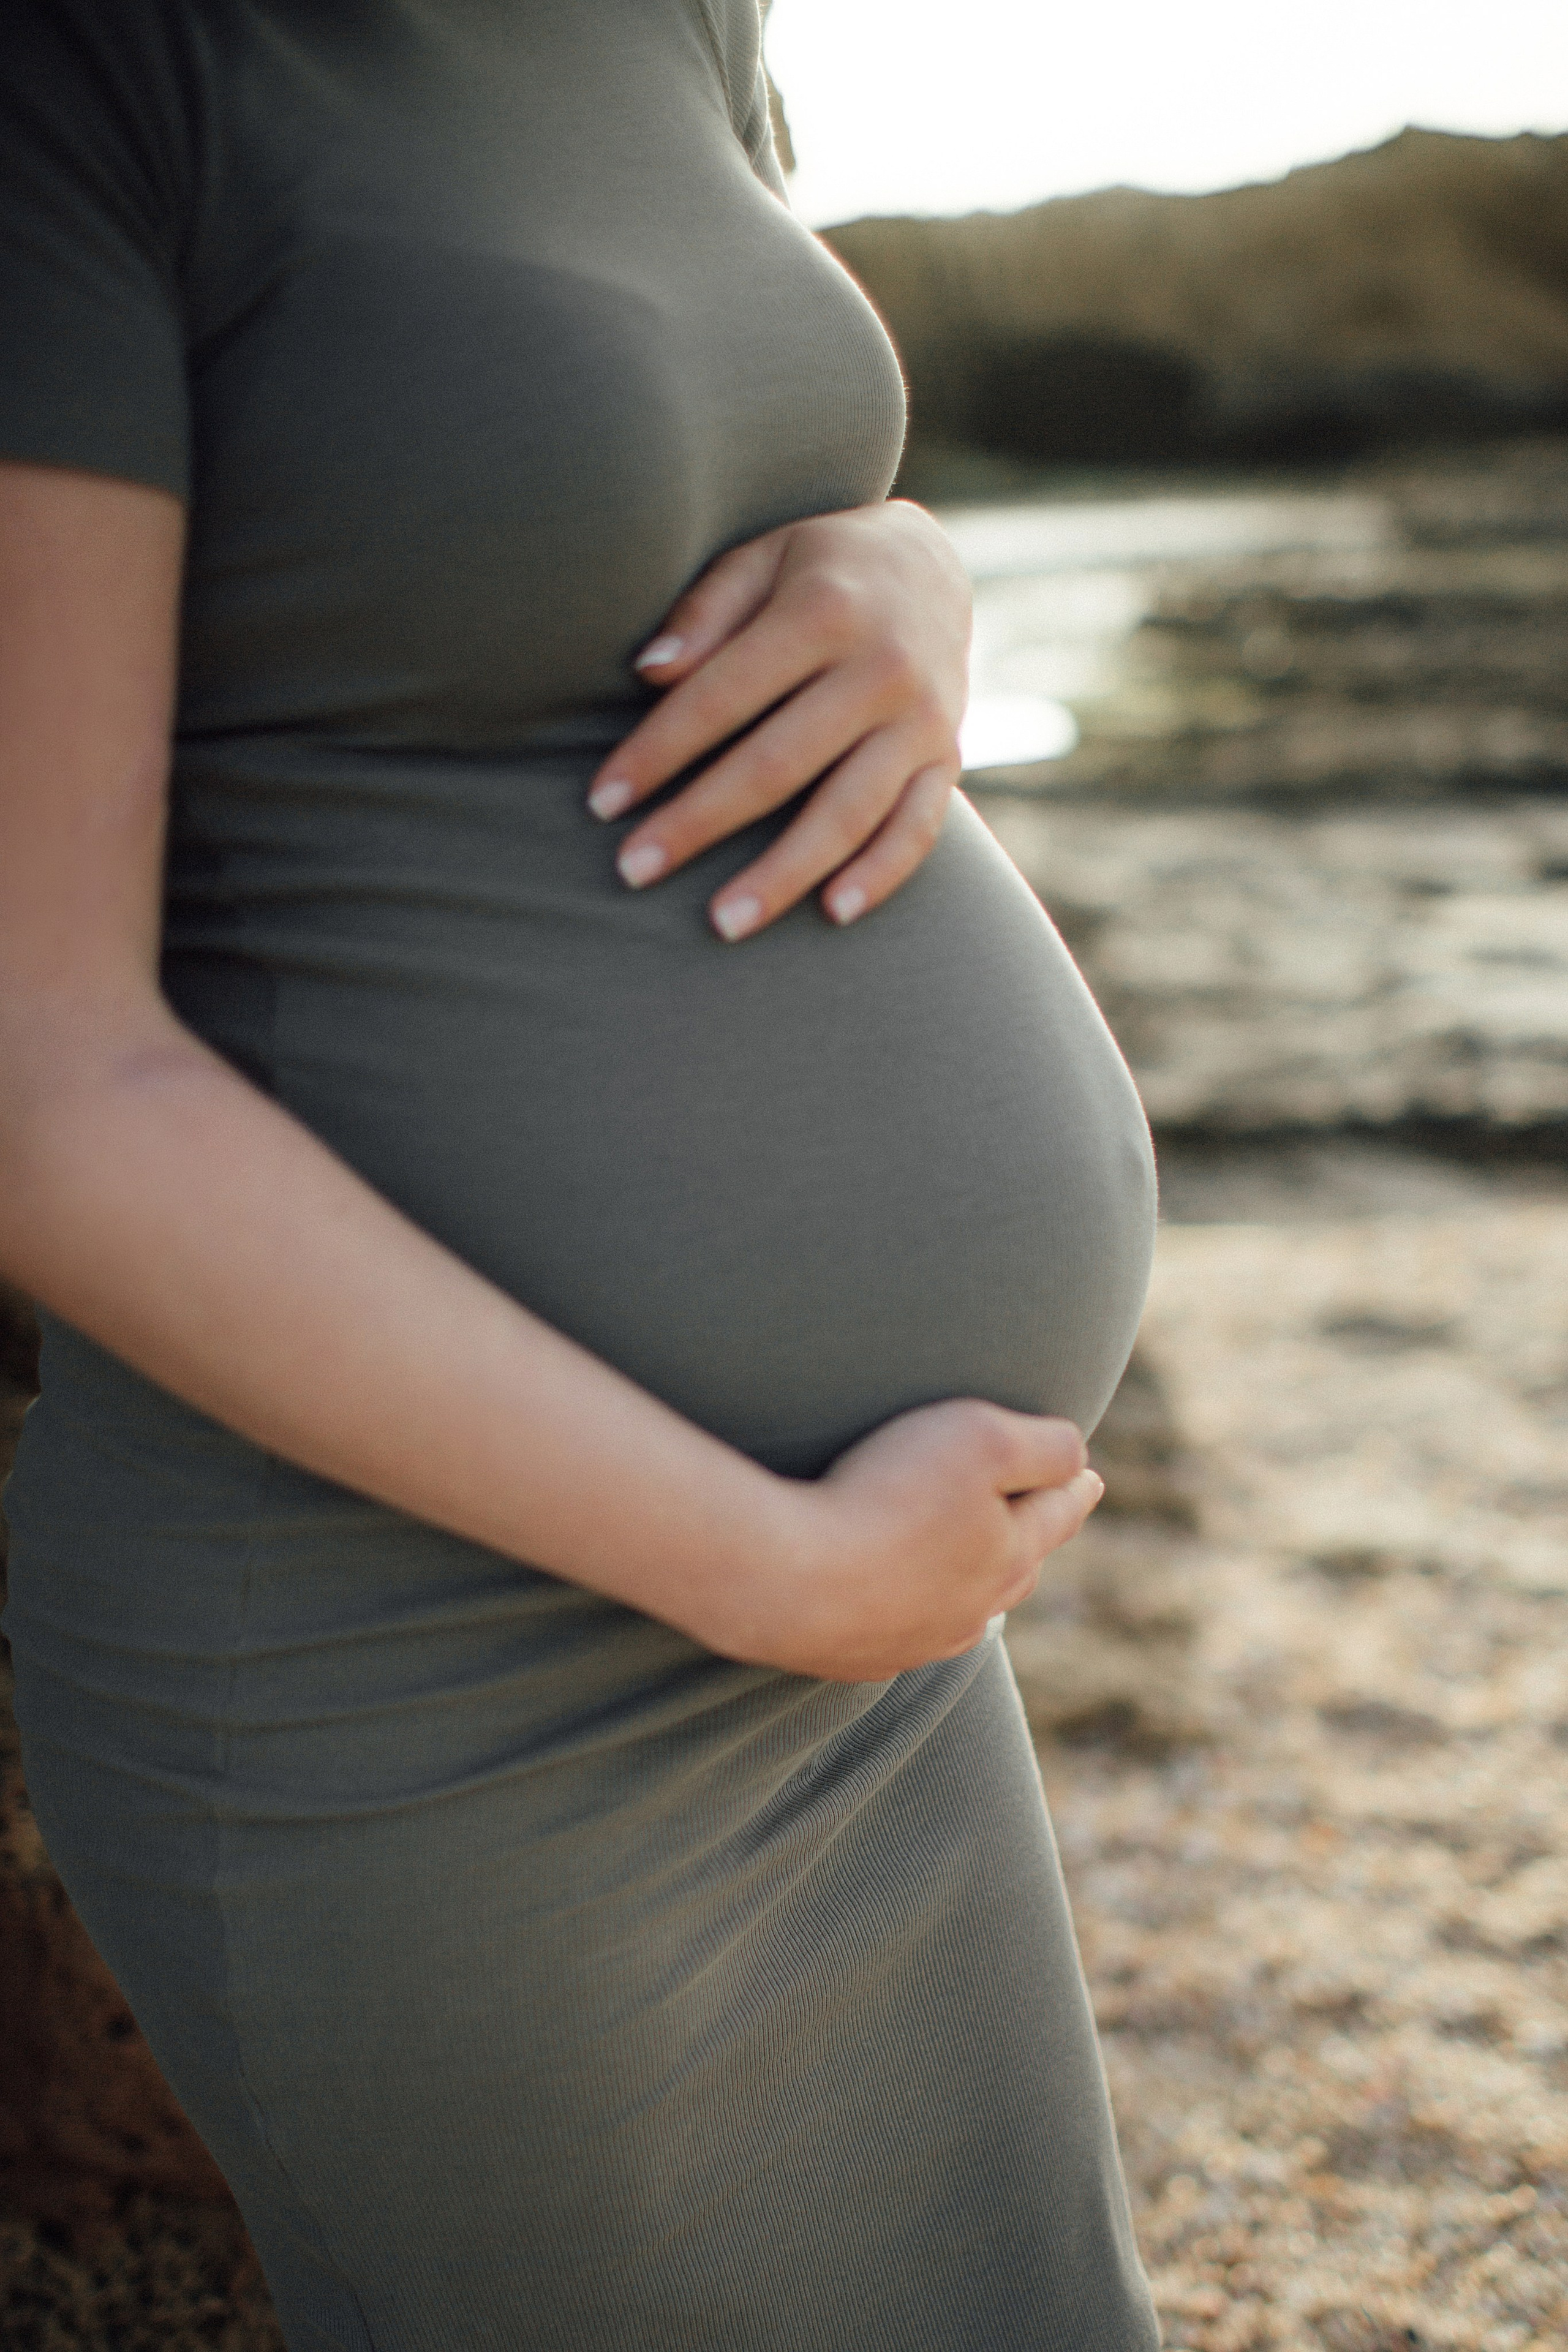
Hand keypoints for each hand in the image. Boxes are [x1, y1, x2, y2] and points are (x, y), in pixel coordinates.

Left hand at [586, 500, 971, 940]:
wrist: (930, 569)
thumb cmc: (816, 571)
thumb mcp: (759, 559)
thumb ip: (705, 612)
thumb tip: (649, 674)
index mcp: (823, 612)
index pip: (722, 696)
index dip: (657, 752)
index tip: (601, 802)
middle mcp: (881, 669)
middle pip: (776, 764)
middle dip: (699, 822)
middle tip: (633, 872)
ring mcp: (921, 721)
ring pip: (847, 811)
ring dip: (783, 873)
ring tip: (723, 923)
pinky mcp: (946, 759)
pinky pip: (917, 828)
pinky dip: (880, 874)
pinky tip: (831, 914)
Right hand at [712, 1401, 1103, 1682]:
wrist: (787, 1579)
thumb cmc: (885, 1495)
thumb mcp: (982, 1438)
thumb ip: (1044, 1445)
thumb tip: (1079, 1458)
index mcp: (1010, 1555)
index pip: (1057, 1512)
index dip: (1073, 1486)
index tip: (1089, 1478)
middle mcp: (973, 1609)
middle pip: (1016, 1568)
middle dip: (1030, 1539)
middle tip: (1040, 1520)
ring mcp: (915, 1641)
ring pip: (962, 1610)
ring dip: (972, 1585)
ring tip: (975, 1571)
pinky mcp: (857, 1657)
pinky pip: (898, 1635)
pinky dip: (908, 1614)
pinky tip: (896, 1607)